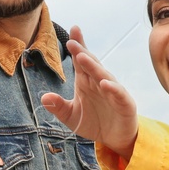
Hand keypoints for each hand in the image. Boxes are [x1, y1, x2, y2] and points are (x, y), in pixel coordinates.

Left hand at [40, 26, 140, 158]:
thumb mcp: (71, 116)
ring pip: (103, 75)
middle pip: (91, 64)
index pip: (80, 61)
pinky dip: (112, 88)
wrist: (115, 138)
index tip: (72, 30)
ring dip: (94, 66)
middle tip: (72, 41)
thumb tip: (44, 97)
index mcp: (86, 81)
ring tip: (83, 57)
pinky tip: (103, 83)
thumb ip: (58, 107)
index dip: (78, 45)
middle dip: (82, 52)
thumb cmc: (94, 122)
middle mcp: (99, 82)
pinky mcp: (124, 103)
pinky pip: (118, 94)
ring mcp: (113, 91)